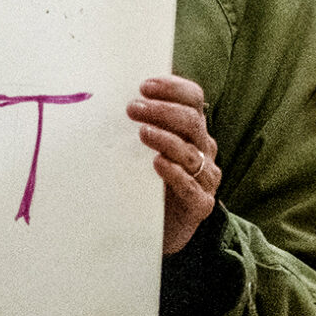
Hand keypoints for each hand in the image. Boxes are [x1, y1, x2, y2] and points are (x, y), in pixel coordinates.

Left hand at [131, 74, 218, 254]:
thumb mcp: (144, 149)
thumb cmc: (149, 182)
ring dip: (166, 139)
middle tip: (133, 109)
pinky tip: (158, 164)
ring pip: (191, 153)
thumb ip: (139, 124)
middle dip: (163, 111)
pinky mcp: (200, 205)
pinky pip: (191, 187)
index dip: (173, 88)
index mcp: (193, 130)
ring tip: (142, 133)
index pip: (193, 99)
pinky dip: (175, 173)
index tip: (145, 86)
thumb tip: (110, 95)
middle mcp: (203, 150)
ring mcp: (205, 179)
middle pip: (192, 122)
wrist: (156, 229)